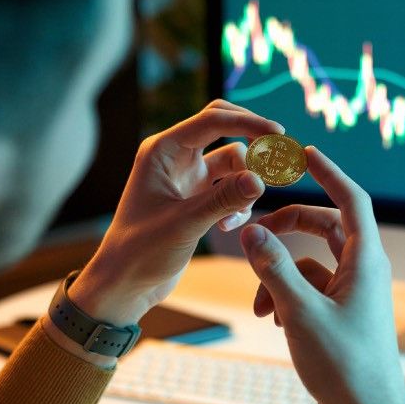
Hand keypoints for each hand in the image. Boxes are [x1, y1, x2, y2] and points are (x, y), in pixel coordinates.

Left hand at [68, 100, 282, 326]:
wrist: (125, 283)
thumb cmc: (141, 251)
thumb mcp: (185, 224)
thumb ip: (224, 200)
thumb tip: (260, 179)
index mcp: (162, 150)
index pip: (212, 119)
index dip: (248, 122)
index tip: (279, 134)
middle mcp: (174, 157)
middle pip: (223, 128)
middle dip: (251, 141)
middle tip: (279, 157)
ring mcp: (186, 177)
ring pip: (231, 161)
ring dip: (246, 181)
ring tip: (248, 206)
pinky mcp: (196, 199)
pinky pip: (229, 188)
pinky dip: (237, 203)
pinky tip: (228, 227)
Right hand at [239, 146, 404, 403]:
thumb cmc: (344, 366)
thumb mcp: (300, 313)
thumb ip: (273, 269)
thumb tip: (251, 230)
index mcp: (366, 262)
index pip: (352, 201)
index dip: (330, 173)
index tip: (306, 153)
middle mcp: (362, 273)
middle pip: (324, 228)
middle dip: (288, 226)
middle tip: (255, 227)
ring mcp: (350, 295)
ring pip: (309, 264)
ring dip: (279, 274)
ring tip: (258, 303)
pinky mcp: (338, 316)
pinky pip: (307, 290)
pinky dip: (284, 296)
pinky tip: (269, 318)